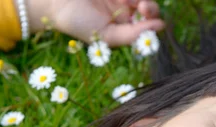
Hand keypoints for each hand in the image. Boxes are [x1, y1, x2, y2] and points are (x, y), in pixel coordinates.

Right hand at [25, 0, 164, 45]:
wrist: (55, 3)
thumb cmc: (78, 23)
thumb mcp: (107, 36)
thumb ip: (132, 35)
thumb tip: (160, 27)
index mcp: (124, 26)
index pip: (147, 25)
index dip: (153, 22)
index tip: (154, 22)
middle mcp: (124, 10)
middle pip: (149, 8)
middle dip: (150, 8)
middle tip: (143, 7)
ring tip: (128, 1)